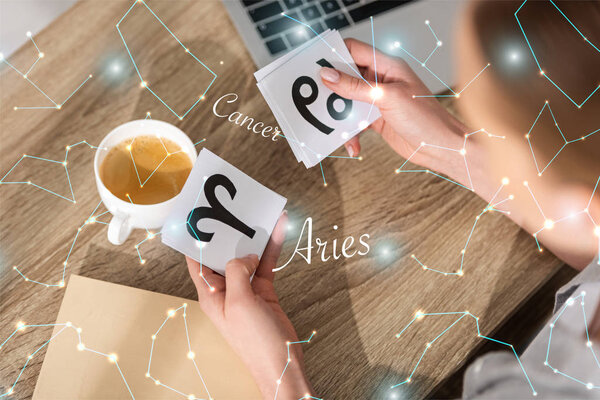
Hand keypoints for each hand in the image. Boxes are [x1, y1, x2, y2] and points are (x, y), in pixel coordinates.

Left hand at [186, 213, 312, 398]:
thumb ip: (237, 272)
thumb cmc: (255, 341)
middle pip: (224, 253)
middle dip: (231, 232)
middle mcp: (225, 289)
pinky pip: (266, 263)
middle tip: (237, 207)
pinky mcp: (263, 290)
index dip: (195, 240)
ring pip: (248, 255)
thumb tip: (244, 254)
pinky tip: (279, 231)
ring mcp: (245, 289)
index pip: (196, 261)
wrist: (282, 362)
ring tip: (262, 213)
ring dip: (256, 236)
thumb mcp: (240, 302)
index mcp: (210, 293)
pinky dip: (272, 247)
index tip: (198, 217)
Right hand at [320, 38, 475, 183]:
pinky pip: (355, 122)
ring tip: (333, 125)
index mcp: (388, 66)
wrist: (441, 148)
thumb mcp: (386, 98)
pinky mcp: (377, 120)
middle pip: (347, 76)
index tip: (316, 65)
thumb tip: (328, 75)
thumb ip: (356, 87)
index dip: (334, 54)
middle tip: (316, 97)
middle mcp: (381, 81)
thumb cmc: (426, 118)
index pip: (355, 50)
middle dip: (332, 88)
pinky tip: (354, 145)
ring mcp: (378, 101)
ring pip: (348, 101)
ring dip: (340, 115)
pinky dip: (351, 134)